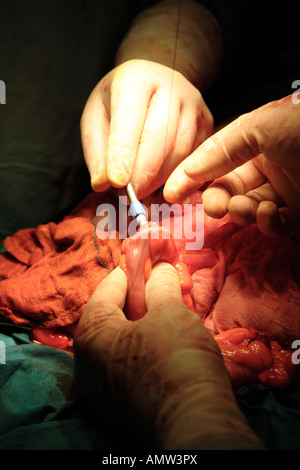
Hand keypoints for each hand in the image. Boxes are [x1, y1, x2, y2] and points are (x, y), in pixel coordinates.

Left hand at [73, 263, 263, 449]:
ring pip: (122, 343)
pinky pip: (129, 365)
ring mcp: (102, 390)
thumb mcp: (171, 313)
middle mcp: (87, 365)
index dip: (129, 271)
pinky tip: (168, 341)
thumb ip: (160, 286)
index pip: (106, 290)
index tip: (145, 260)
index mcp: (91, 336)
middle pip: (112, 317)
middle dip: (139, 299)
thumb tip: (160, 268)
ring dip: (144, 324)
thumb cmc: (177, 360)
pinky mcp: (120, 407)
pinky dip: (146, 348)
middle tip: (160, 285)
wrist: (196, 426)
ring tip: (168, 310)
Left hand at [80, 59, 212, 200]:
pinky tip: (160, 185)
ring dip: (160, 179)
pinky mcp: (207, 122)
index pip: (129, 120)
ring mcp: (194, 104)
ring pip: (180, 151)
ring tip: (141, 191)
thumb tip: (103, 183)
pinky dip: (176, 178)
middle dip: (144, 172)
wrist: (153, 82)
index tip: (117, 182)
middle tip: (130, 197)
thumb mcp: (96, 118)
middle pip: (161, 137)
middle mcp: (171, 86)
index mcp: (136, 79)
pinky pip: (194, 158)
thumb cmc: (118, 103)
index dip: (123, 153)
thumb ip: (97, 151)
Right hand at [164, 95, 299, 235]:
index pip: (214, 162)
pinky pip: (273, 224)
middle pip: (228, 189)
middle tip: (212, 206)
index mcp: (255, 141)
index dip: (192, 177)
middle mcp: (267, 166)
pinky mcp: (298, 214)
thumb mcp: (259, 127)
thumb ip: (220, 150)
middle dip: (216, 200)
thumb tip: (187, 171)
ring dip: (240, 212)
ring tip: (244, 208)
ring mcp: (284, 191)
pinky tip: (267, 214)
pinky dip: (265, 224)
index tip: (171, 193)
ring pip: (247, 209)